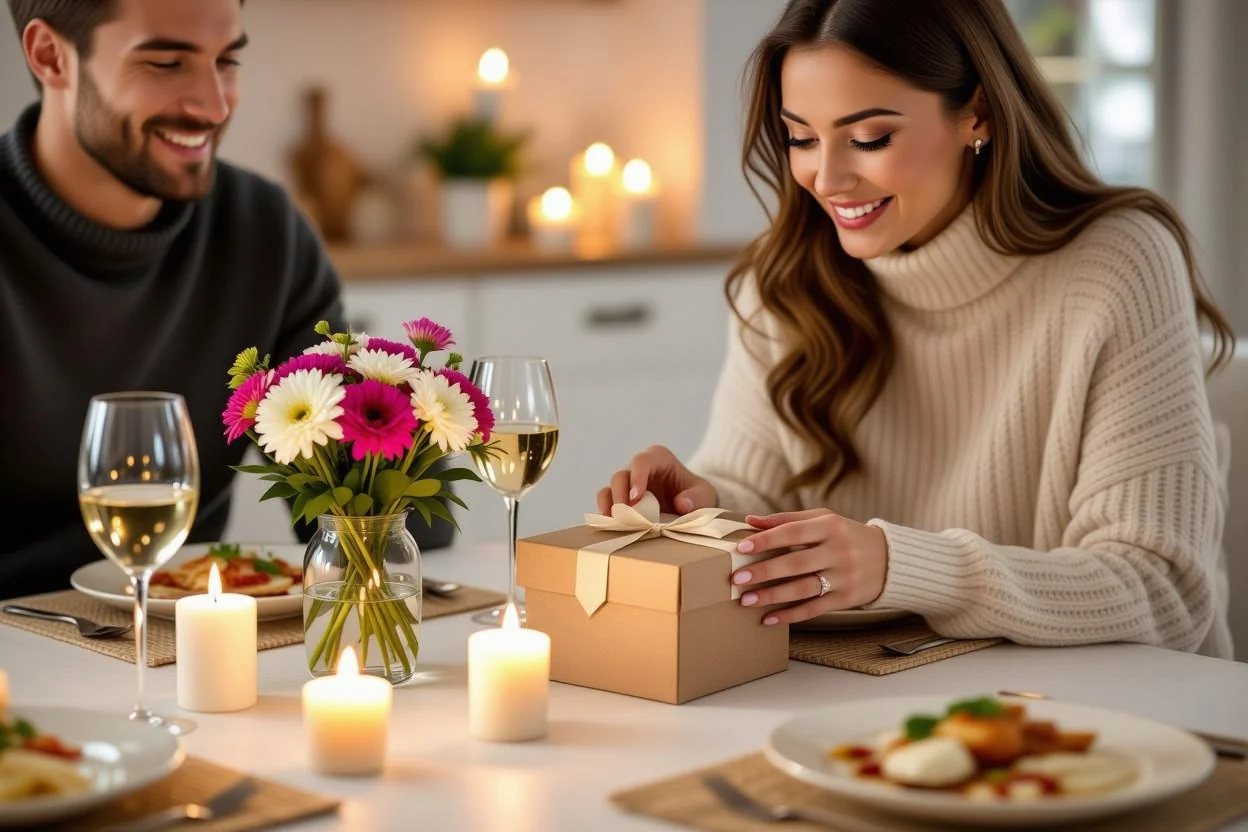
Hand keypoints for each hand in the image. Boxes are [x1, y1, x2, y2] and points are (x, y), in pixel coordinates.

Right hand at [595, 445, 718, 514]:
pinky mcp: (622, 499)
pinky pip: (606, 501)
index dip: (637, 477)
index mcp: (659, 459)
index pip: (642, 461)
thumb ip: (697, 497)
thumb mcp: (705, 494)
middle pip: (621, 475)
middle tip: (625, 513)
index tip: (636, 497)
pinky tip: (611, 525)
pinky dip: (606, 513)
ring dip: (610, 505)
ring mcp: (628, 484)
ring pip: (610, 488)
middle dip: (620, 494)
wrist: (692, 507)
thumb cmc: (696, 496)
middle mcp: (639, 469)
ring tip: (616, 522)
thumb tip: (682, 504)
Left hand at [730, 509, 888, 625]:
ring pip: (803, 588)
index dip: (766, 540)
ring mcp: (843, 577)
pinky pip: (814, 608)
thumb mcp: (822, 520)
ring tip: (746, 600)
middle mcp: (837, 551)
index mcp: (829, 527)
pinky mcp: (846, 599)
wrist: (888, 559)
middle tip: (737, 578)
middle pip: (795, 563)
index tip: (741, 547)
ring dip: (772, 596)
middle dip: (764, 571)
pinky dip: (790, 615)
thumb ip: (787, 520)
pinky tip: (769, 618)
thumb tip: (750, 521)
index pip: (792, 532)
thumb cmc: (845, 535)